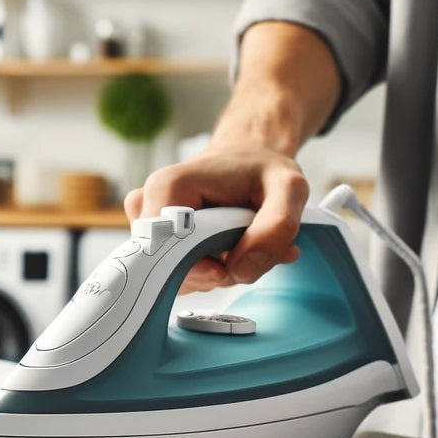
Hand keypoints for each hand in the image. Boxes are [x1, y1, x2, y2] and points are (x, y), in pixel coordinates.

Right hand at [123, 145, 308, 292]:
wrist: (250, 160)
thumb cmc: (262, 170)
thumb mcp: (289, 188)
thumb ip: (276, 228)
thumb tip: (241, 270)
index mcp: (168, 187)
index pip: (163, 250)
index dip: (198, 268)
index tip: (226, 268)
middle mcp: (148, 207)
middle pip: (168, 269)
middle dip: (213, 273)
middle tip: (245, 250)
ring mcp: (148, 228)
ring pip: (174, 277)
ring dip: (214, 273)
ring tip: (239, 245)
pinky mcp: (157, 243)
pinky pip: (179, 277)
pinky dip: (209, 273)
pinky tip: (227, 251)